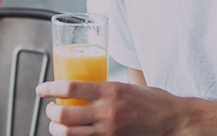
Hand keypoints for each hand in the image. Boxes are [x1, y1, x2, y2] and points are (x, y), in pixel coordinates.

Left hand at [36, 80, 183, 135]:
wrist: (176, 122)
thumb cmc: (154, 101)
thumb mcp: (127, 86)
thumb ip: (105, 88)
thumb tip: (84, 87)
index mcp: (109, 90)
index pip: (69, 87)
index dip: (49, 88)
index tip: (41, 89)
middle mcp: (107, 111)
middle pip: (63, 114)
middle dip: (50, 113)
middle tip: (49, 110)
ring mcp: (109, 130)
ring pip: (69, 134)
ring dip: (56, 130)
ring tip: (56, 125)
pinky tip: (71, 135)